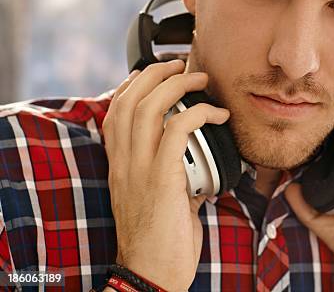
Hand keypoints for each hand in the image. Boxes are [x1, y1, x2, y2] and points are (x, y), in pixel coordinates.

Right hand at [102, 60, 229, 290]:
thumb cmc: (162, 238)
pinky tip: (217, 113)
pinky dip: (199, 113)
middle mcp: (124, 162)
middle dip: (156, 74)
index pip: (115, 111)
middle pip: (130, 100)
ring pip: (149, 108)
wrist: (153, 273)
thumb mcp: (162, 197)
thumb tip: (201, 156)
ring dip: (177, 85)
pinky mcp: (162, 179)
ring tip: (199, 77)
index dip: (133, 84)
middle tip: (180, 64)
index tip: (156, 72)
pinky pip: (178, 131)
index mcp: (120, 164)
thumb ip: (174, 171)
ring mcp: (139, 170)